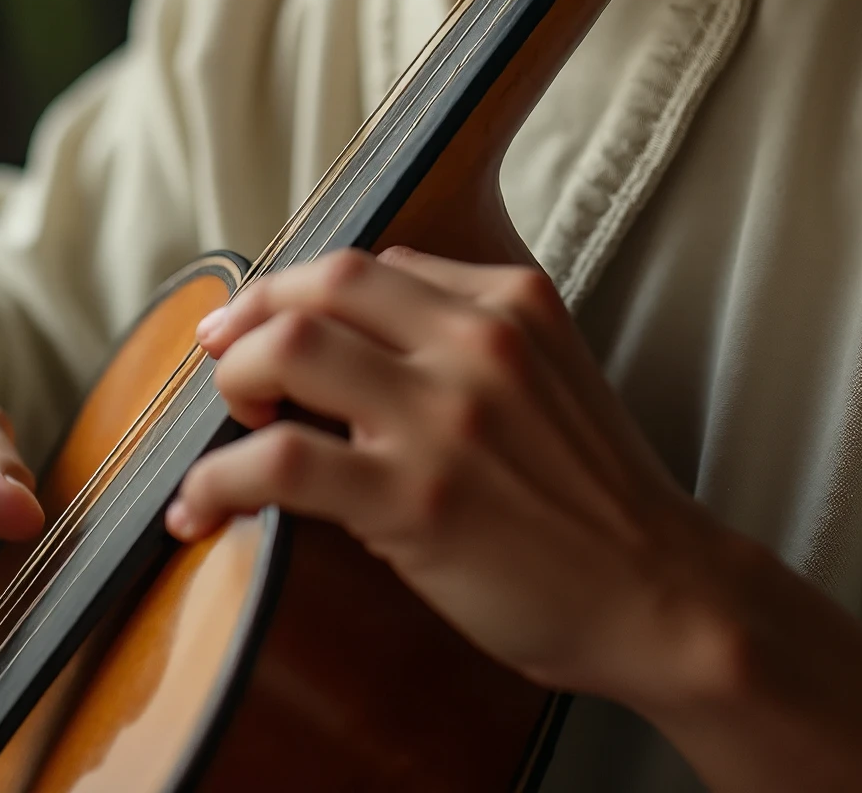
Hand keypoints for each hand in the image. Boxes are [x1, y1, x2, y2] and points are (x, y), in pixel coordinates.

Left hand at [168, 249, 861, 792]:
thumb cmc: (594, 497)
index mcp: (511, 299)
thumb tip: (351, 330)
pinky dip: (218, 479)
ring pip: (291, 348)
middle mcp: (476, 340)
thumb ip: (465, 334)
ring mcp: (444, 417)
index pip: (374, 264)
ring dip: (235, 380)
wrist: (662, 596)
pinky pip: (281, 460)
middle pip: (323, 283)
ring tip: (227, 421)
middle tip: (222, 352)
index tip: (267, 321)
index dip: (303, 292)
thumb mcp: (546, 372)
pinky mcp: (414, 499)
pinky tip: (199, 508)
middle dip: (254, 312)